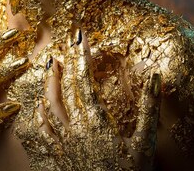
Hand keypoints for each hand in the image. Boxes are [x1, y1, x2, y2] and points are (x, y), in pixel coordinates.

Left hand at [37, 29, 160, 170]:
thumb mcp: (145, 143)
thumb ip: (149, 108)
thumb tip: (156, 78)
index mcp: (97, 121)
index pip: (85, 81)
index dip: (82, 57)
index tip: (80, 36)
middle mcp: (75, 129)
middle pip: (64, 89)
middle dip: (64, 63)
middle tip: (63, 44)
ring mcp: (63, 144)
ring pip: (48, 106)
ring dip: (48, 84)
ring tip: (48, 65)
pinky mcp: (57, 158)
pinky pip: (42, 132)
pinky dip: (38, 115)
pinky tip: (37, 106)